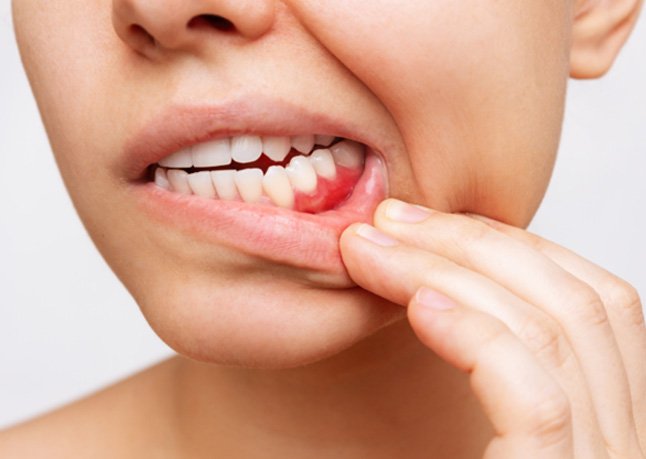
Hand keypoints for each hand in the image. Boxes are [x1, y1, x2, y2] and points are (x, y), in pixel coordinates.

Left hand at [340, 199, 645, 457]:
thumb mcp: (488, 417)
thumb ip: (490, 361)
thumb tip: (435, 285)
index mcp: (611, 414)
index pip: (593, 302)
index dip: (514, 246)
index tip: (432, 224)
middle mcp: (624, 438)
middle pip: (577, 299)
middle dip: (475, 242)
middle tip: (391, 219)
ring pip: (548, 329)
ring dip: (447, 271)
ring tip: (369, 249)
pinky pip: (534, 396)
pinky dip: (475, 335)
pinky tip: (417, 306)